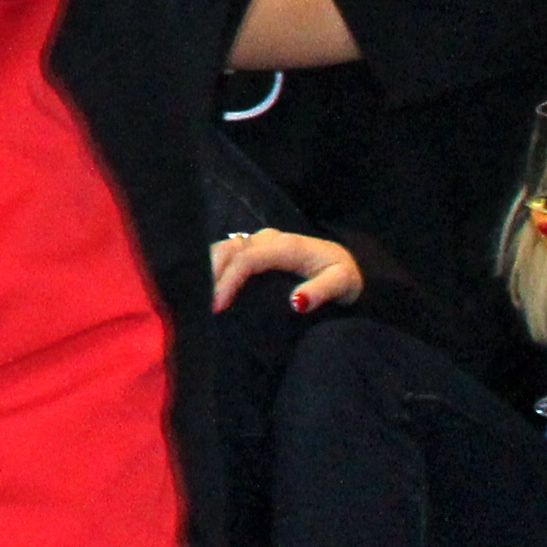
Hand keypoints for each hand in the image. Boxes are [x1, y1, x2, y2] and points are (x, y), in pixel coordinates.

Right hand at [209, 228, 361, 314]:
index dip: (227, 281)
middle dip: (208, 274)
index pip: (246, 260)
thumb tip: (295, 302)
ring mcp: (260, 241)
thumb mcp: (343, 284)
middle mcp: (268, 239)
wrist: (351, 263)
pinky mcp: (256, 247)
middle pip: (227, 249)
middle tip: (195, 304)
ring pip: (224, 248)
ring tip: (195, 296)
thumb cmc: (345, 277)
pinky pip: (228, 253)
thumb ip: (322, 292)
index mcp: (285, 247)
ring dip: (207, 269)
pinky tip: (205, 285)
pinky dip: (213, 266)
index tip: (216, 307)